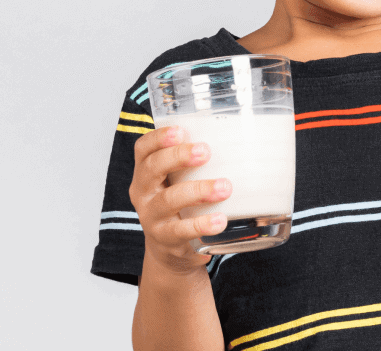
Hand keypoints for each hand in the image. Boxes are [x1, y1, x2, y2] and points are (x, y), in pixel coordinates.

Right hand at [128, 125, 232, 274]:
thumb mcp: (178, 181)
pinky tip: (220, 220)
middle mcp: (143, 192)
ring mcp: (152, 217)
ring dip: (198, 191)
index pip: (143, 149)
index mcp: (146, 172)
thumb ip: (195, 162)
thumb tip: (237, 135)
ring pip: (168, 200)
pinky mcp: (166, 239)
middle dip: (178, 157)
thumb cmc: (179, 205)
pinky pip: (181, 231)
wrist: (169, 250)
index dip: (158, 137)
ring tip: (224, 187)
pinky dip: (201, 225)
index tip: (180, 130)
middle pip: (152, 169)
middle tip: (206, 151)